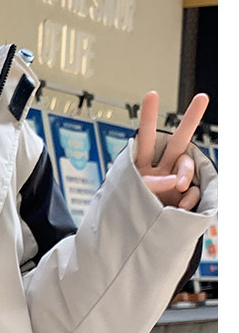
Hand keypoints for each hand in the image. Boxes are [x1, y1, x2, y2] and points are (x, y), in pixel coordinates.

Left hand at [135, 90, 208, 210]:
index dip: (149, 116)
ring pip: (188, 164)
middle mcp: (161, 169)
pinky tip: (180, 206)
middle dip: (190, 120)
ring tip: (179, 186)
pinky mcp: (185, 196)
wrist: (137, 238)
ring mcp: (175, 182)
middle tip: (202, 98)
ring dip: (185, 172)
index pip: (145, 138)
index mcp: (142, 164)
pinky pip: (193, 190)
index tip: (152, 94)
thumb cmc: (129, 213)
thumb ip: (153, 183)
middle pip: (177, 141)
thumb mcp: (133, 194)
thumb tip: (177, 181)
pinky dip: (188, 198)